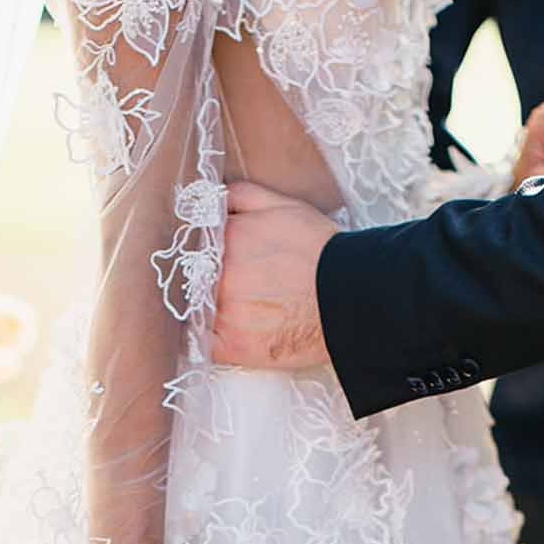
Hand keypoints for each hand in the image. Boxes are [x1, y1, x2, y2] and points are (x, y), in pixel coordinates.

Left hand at [211, 181, 337, 369]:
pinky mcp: (235, 347)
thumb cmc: (322, 251)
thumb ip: (242, 196)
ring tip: (229, 312)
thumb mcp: (284, 206)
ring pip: (195, 311)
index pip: (193, 246)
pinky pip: (203, 346)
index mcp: (227, 237)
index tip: (207, 264)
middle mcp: (220, 273)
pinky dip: (206, 341)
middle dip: (201, 283)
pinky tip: (222, 335)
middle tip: (226, 290)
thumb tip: (213, 197)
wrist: (352, 296)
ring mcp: (225, 312)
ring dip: (204, 311)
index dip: (198, 257)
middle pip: (191, 279)